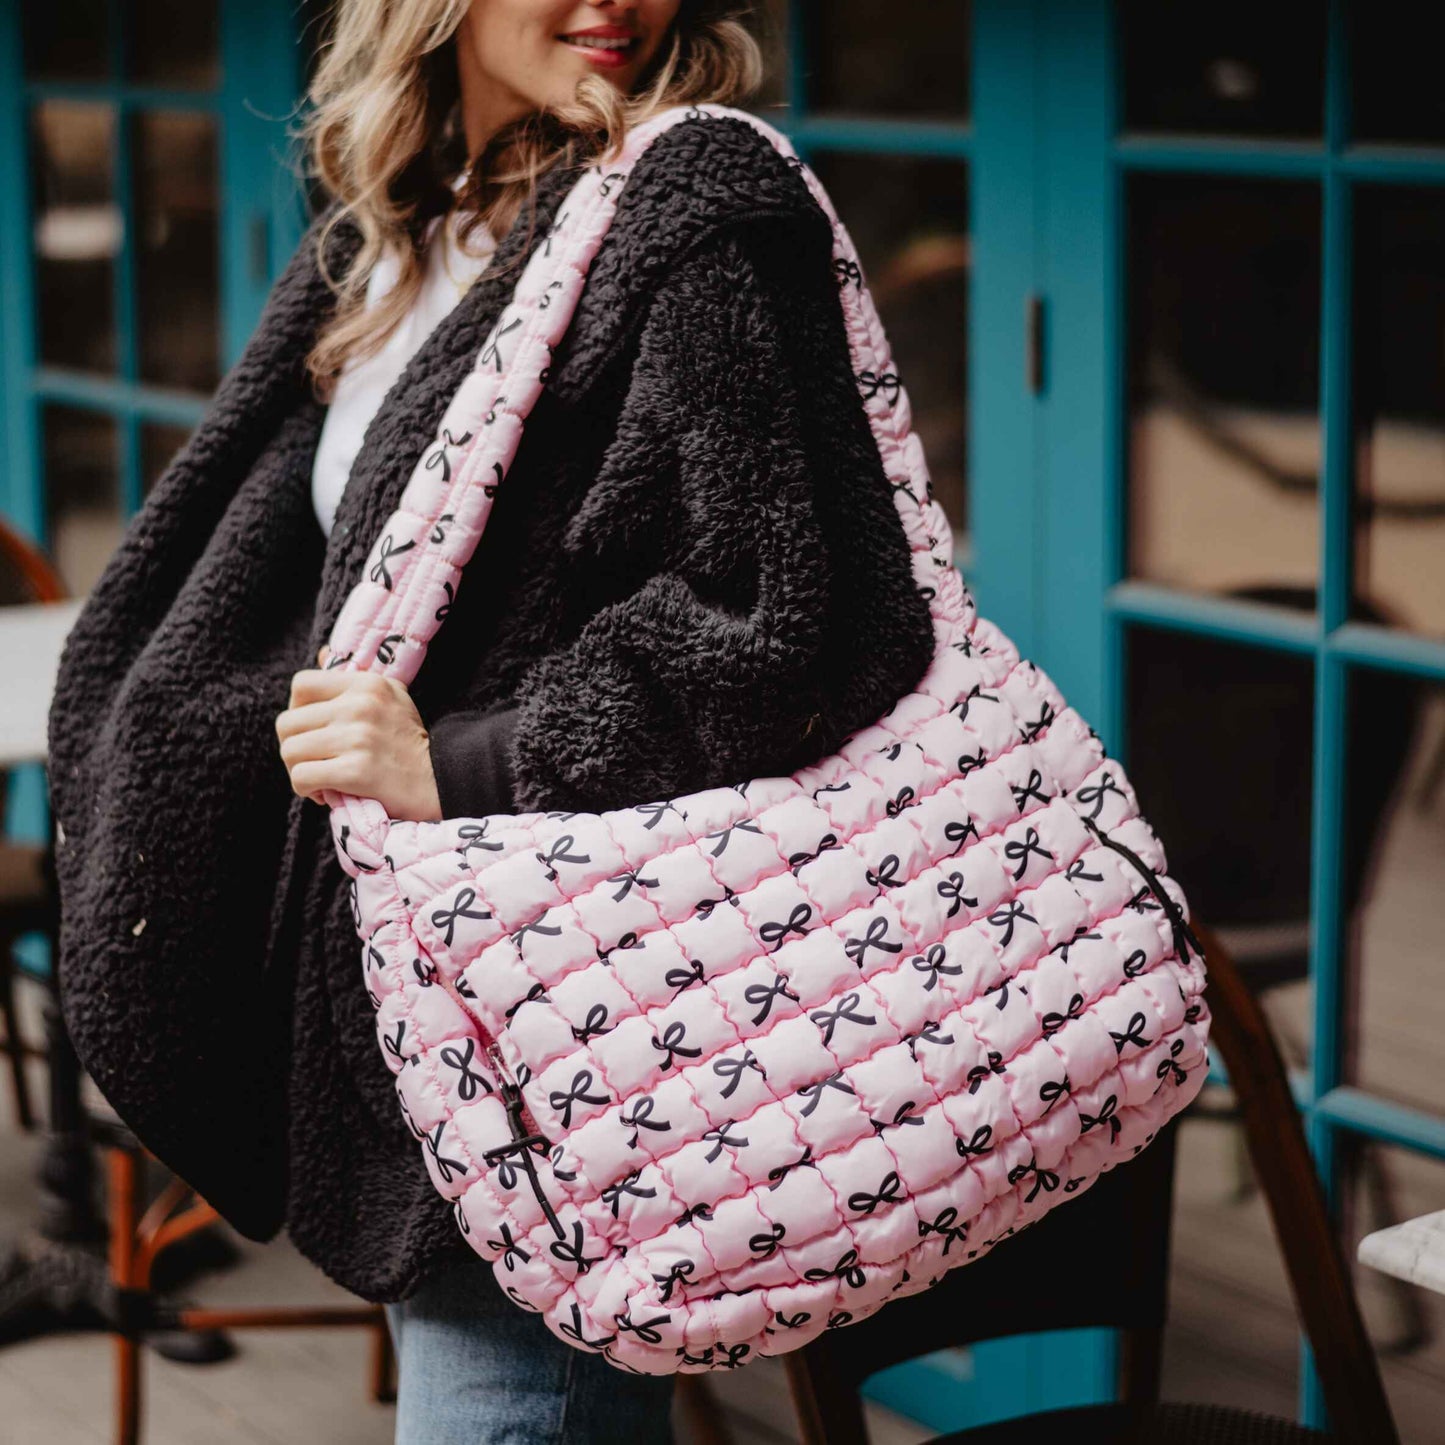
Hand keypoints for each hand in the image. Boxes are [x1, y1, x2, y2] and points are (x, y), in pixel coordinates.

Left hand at [276, 647, 442, 820]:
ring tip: (322, 778)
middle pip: (287, 723)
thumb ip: (352, 679)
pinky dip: (308, 790)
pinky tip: (327, 793)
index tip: (314, 729)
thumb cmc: (409, 742)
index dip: (297, 710)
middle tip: (315, 760)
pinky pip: (302, 778)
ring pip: (290, 752)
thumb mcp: (391, 696)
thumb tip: (321, 654)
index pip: (301, 684)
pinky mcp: (356, 771)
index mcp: (367, 684)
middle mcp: (360, 706)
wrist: (440, 780)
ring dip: (299, 771)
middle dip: (294, 747)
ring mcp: (357, 738)